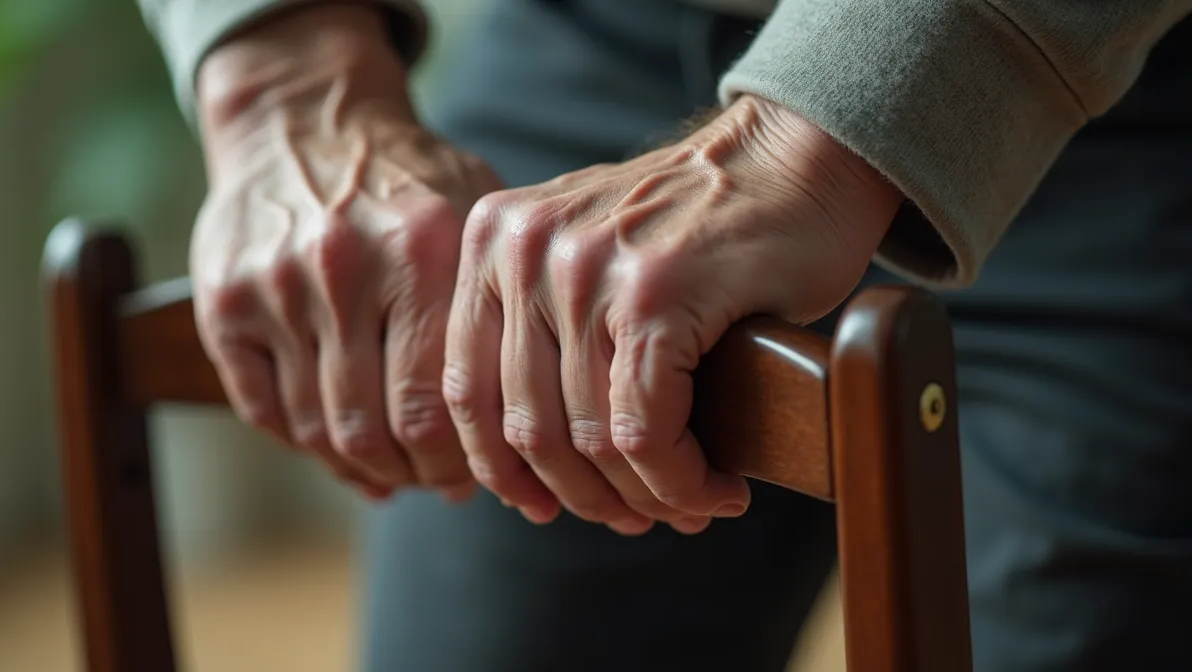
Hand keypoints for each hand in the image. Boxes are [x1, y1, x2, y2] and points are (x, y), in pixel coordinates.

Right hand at [191, 5, 499, 500]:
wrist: (304, 121)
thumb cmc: (409, 185)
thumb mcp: (471, 220)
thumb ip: (495, 320)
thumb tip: (513, 449)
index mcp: (419, 247)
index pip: (436, 406)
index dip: (459, 463)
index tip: (479, 475)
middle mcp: (341, 266)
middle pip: (376, 430)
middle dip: (416, 475)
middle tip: (440, 481)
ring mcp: (274, 286)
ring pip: (320, 430)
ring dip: (363, 467)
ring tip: (398, 469)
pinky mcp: (224, 303)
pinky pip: (266, 412)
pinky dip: (309, 446)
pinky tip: (342, 450)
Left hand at [444, 95, 901, 532]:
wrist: (794, 160)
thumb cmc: (700, 229)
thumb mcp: (588, 264)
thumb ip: (542, 339)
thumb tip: (527, 475)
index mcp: (492, 242)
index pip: (467, 395)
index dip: (506, 473)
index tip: (549, 507)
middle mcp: (524, 249)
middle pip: (528, 430)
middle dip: (586, 497)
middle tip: (637, 519)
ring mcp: (585, 267)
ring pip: (591, 440)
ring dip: (645, 497)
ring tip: (688, 507)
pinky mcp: (653, 292)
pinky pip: (645, 430)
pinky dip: (681, 479)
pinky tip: (716, 488)